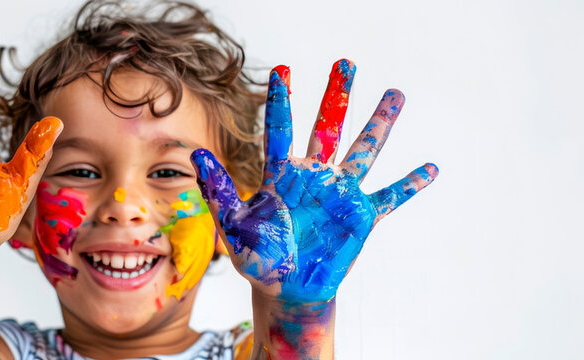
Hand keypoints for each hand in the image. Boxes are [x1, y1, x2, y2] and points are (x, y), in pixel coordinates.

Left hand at [191, 59, 436, 303]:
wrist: (286, 289)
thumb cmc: (257, 258)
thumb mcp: (232, 225)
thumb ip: (217, 190)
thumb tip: (195, 154)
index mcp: (281, 175)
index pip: (280, 129)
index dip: (282, 100)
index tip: (283, 70)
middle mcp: (313, 177)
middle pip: (328, 127)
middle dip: (337, 96)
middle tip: (346, 63)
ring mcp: (340, 194)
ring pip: (364, 150)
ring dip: (380, 123)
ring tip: (396, 93)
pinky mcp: (361, 216)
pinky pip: (390, 197)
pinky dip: (409, 185)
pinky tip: (431, 168)